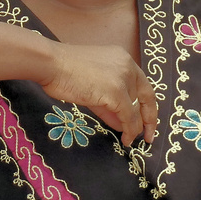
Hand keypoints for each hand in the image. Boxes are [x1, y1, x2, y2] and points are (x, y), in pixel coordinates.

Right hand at [39, 42, 157, 146]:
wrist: (52, 64)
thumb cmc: (65, 71)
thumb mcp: (94, 85)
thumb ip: (110, 103)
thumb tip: (122, 124)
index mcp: (124, 59)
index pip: (143, 85)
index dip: (147, 105)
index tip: (148, 121)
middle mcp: (128, 66)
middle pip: (145, 97)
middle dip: (148, 119)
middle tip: (148, 136)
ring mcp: (123, 78)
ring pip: (136, 109)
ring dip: (135, 128)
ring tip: (131, 140)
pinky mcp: (116, 92)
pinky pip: (128, 117)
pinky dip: (129, 131)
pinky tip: (125, 139)